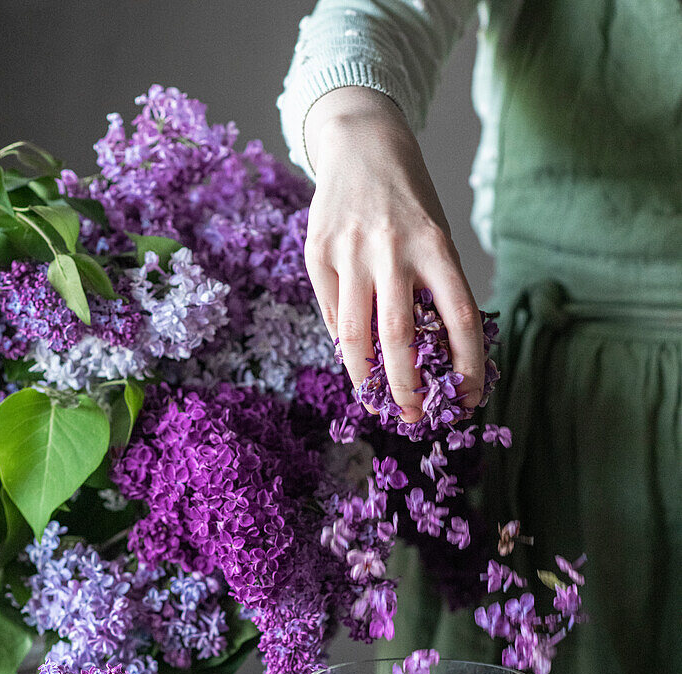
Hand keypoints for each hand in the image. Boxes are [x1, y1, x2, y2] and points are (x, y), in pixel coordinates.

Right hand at [303, 86, 485, 422]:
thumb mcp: (435, 235)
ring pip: (356, 337)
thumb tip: (433, 362)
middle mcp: (392, 248)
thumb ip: (433, 290)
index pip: (460, 318)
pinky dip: (346, 347)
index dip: (467, 366)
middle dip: (408, 388)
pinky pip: (334, 316)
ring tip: (379, 403)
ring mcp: (349, 251)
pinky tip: (357, 362)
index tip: (469, 399)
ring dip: (368, 381)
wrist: (360, 143)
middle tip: (413, 417)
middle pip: (399, 338)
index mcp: (435, 244)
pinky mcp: (317, 254)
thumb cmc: (408, 202)